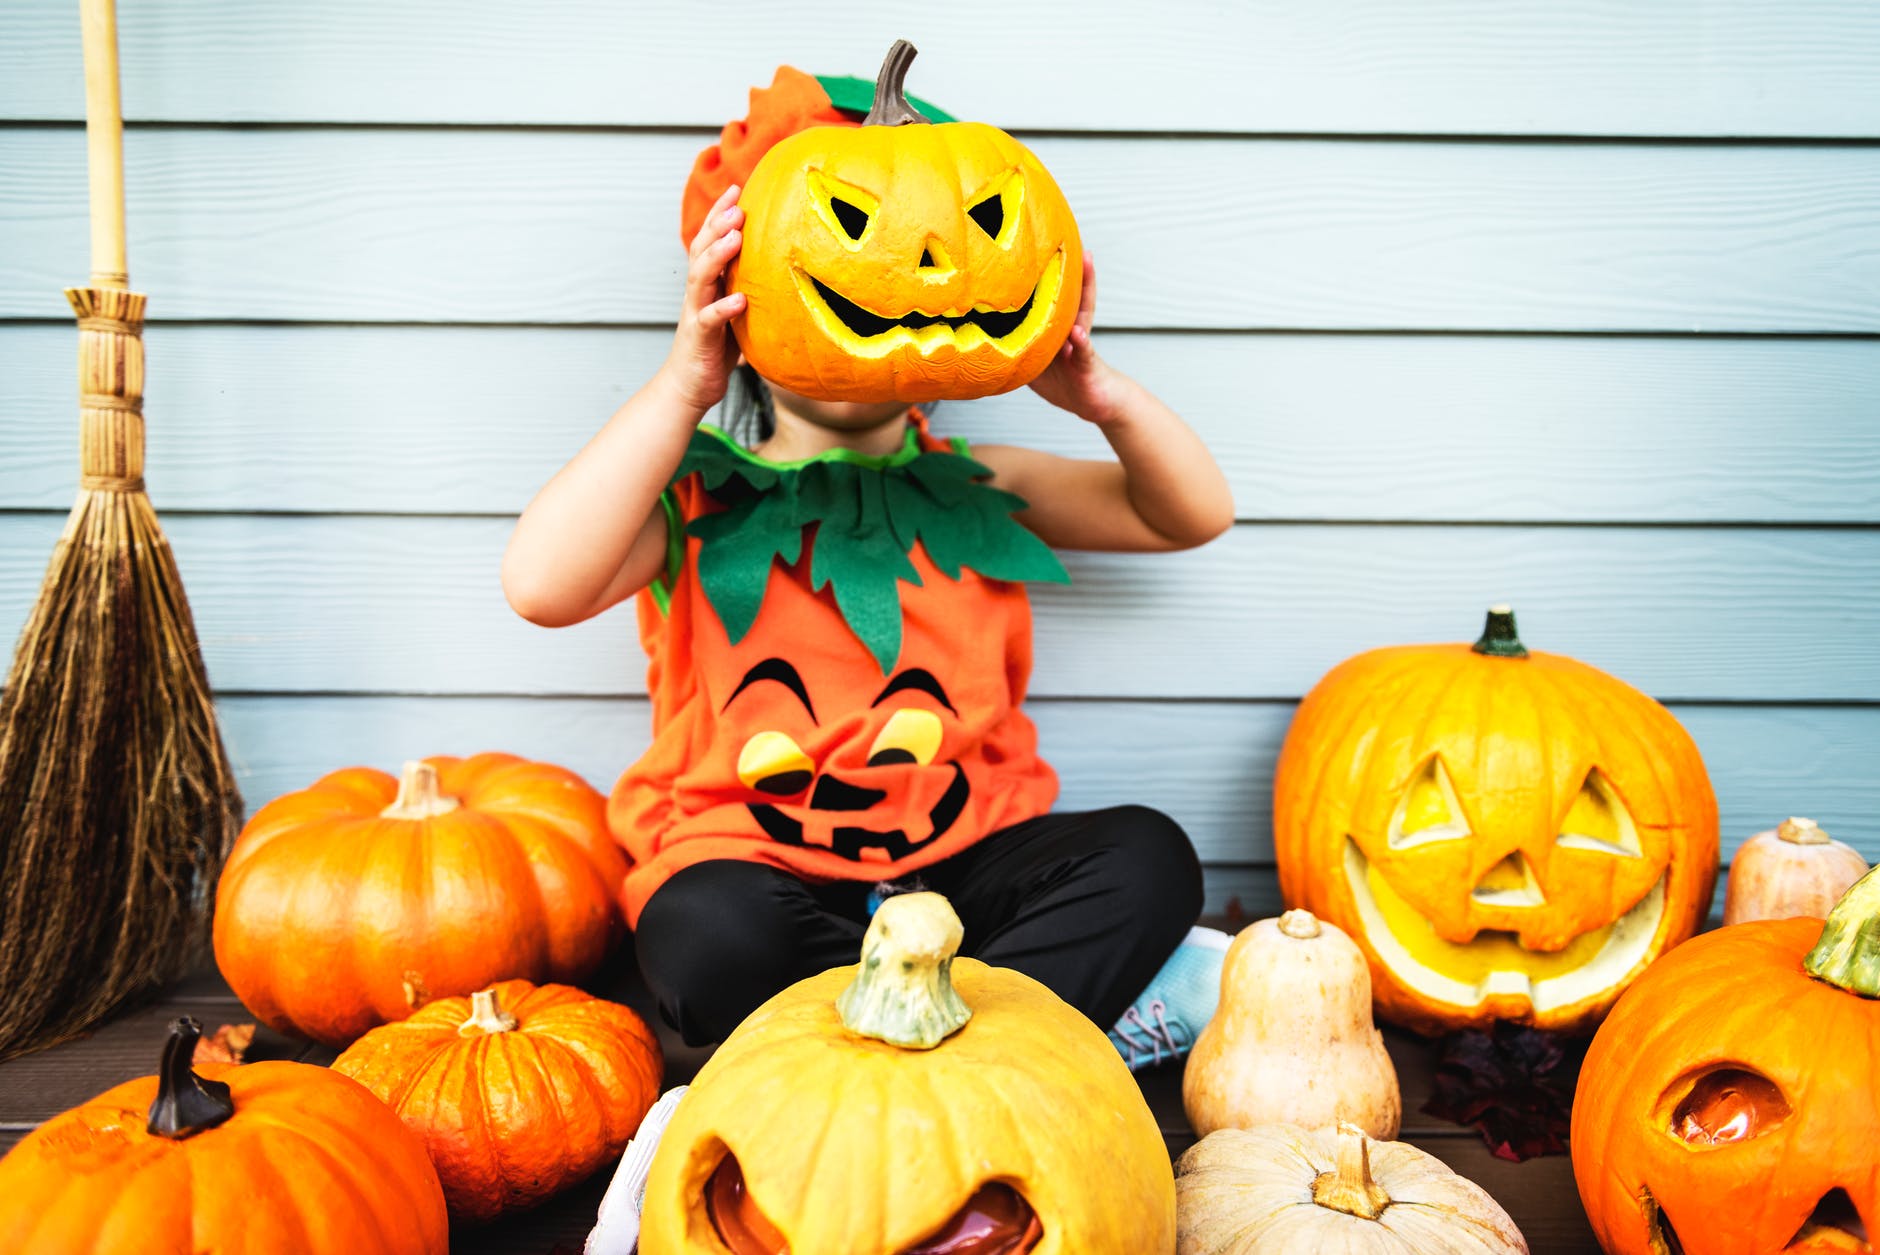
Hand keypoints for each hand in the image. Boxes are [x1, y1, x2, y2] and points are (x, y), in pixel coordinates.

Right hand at [660, 184, 747, 413]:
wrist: (690, 385)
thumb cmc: (717, 348)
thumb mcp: (736, 311)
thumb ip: (750, 289)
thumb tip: (786, 270)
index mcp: (707, 283)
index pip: (710, 240)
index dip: (720, 214)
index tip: (737, 188)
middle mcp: (698, 292)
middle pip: (702, 250)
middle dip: (718, 225)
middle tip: (737, 204)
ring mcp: (695, 313)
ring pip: (700, 277)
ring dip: (717, 256)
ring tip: (735, 238)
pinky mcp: (699, 338)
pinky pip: (709, 320)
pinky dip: (723, 309)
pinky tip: (740, 301)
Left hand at [1027, 251, 1123, 422]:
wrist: (1092, 403)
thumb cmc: (1061, 381)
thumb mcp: (1034, 362)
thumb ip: (1016, 345)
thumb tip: (978, 335)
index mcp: (1057, 326)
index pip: (1051, 293)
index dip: (1044, 271)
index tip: (1036, 241)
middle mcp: (1072, 327)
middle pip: (1072, 291)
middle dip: (1071, 263)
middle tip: (1069, 235)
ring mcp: (1081, 344)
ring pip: (1082, 313)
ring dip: (1085, 287)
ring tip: (1086, 261)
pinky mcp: (1087, 365)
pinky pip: (1084, 352)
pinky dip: (1081, 343)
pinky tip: (1077, 332)